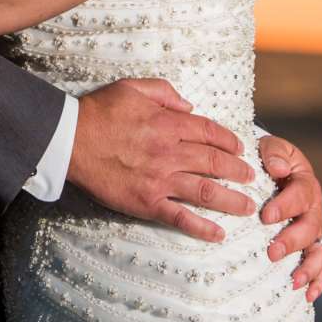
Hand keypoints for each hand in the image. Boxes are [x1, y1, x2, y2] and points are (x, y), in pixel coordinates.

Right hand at [69, 78, 253, 240]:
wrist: (69, 140)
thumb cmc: (99, 111)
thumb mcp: (133, 88)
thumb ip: (165, 92)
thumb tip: (189, 106)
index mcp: (168, 124)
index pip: (209, 132)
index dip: (229, 140)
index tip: (241, 147)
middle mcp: (170, 152)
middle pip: (214, 162)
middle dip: (238, 170)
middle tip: (252, 177)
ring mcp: (159, 180)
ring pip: (205, 191)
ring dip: (231, 200)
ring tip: (247, 206)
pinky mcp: (146, 202)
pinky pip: (179, 217)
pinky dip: (201, 227)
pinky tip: (218, 234)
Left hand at [258, 136, 321, 304]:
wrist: (270, 170)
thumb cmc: (266, 159)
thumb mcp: (268, 147)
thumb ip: (273, 153)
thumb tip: (277, 168)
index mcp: (305, 183)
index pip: (300, 195)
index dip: (285, 206)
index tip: (265, 217)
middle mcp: (314, 209)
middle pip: (310, 227)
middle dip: (292, 241)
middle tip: (272, 252)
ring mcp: (314, 231)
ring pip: (319, 251)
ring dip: (308, 267)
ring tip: (293, 280)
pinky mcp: (310, 248)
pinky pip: (319, 268)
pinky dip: (317, 282)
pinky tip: (307, 296)